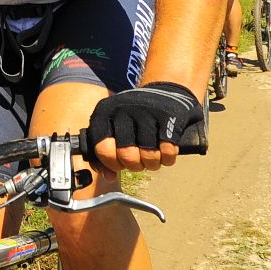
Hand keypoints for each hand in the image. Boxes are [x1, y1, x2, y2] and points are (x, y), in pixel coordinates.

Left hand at [86, 83, 205, 172]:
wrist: (166, 92)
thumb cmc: (134, 118)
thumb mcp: (112, 128)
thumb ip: (102, 154)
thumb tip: (108, 177)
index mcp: (104, 112)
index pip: (101, 149)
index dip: (112, 164)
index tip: (119, 164)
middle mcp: (123, 109)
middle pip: (126, 156)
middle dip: (134, 166)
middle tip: (139, 161)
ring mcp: (146, 110)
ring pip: (149, 156)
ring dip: (152, 164)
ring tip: (152, 158)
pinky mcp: (169, 115)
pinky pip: (168, 151)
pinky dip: (168, 158)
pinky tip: (165, 153)